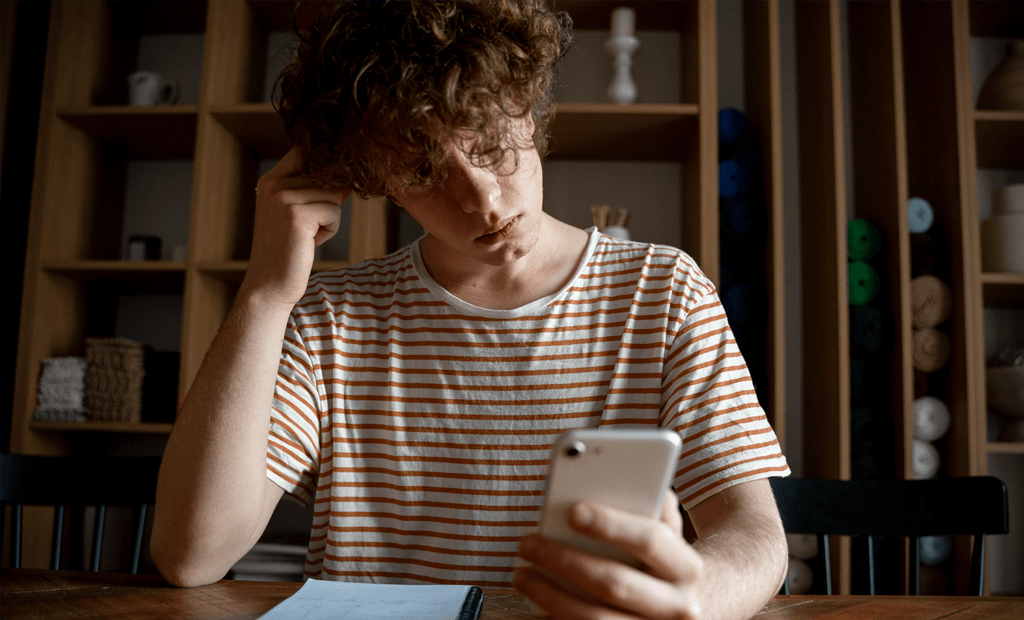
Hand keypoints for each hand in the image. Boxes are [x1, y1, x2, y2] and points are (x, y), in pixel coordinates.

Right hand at [243, 146, 348, 307]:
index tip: (329, 177)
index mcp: (270, 180)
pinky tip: (310, 242)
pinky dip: (330, 229)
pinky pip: (335, 211)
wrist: (270, 284)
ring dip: (329, 218)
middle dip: (327, 203)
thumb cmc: (288, 250)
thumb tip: (348, 177)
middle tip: (306, 228)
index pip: (305, 152)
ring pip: (334, 194)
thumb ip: (314, 190)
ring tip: (306, 236)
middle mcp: (274, 183)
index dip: (325, 164)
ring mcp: (283, 197)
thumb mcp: (296, 213)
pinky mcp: (297, 214)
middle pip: (327, 175)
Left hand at [514, 490, 703, 618]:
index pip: (650, 540)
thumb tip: (630, 475)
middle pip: (614, 584)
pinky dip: (554, 618)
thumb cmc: (660, 560)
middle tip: (528, 543)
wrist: (680, 608)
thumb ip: (651, 505)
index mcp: (686, 567)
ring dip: (550, 595)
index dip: (612, 524)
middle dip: (565, 560)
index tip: (573, 511)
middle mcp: (677, 607)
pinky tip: (535, 602)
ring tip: (521, 573)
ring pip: (594, 619)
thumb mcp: (666, 532)